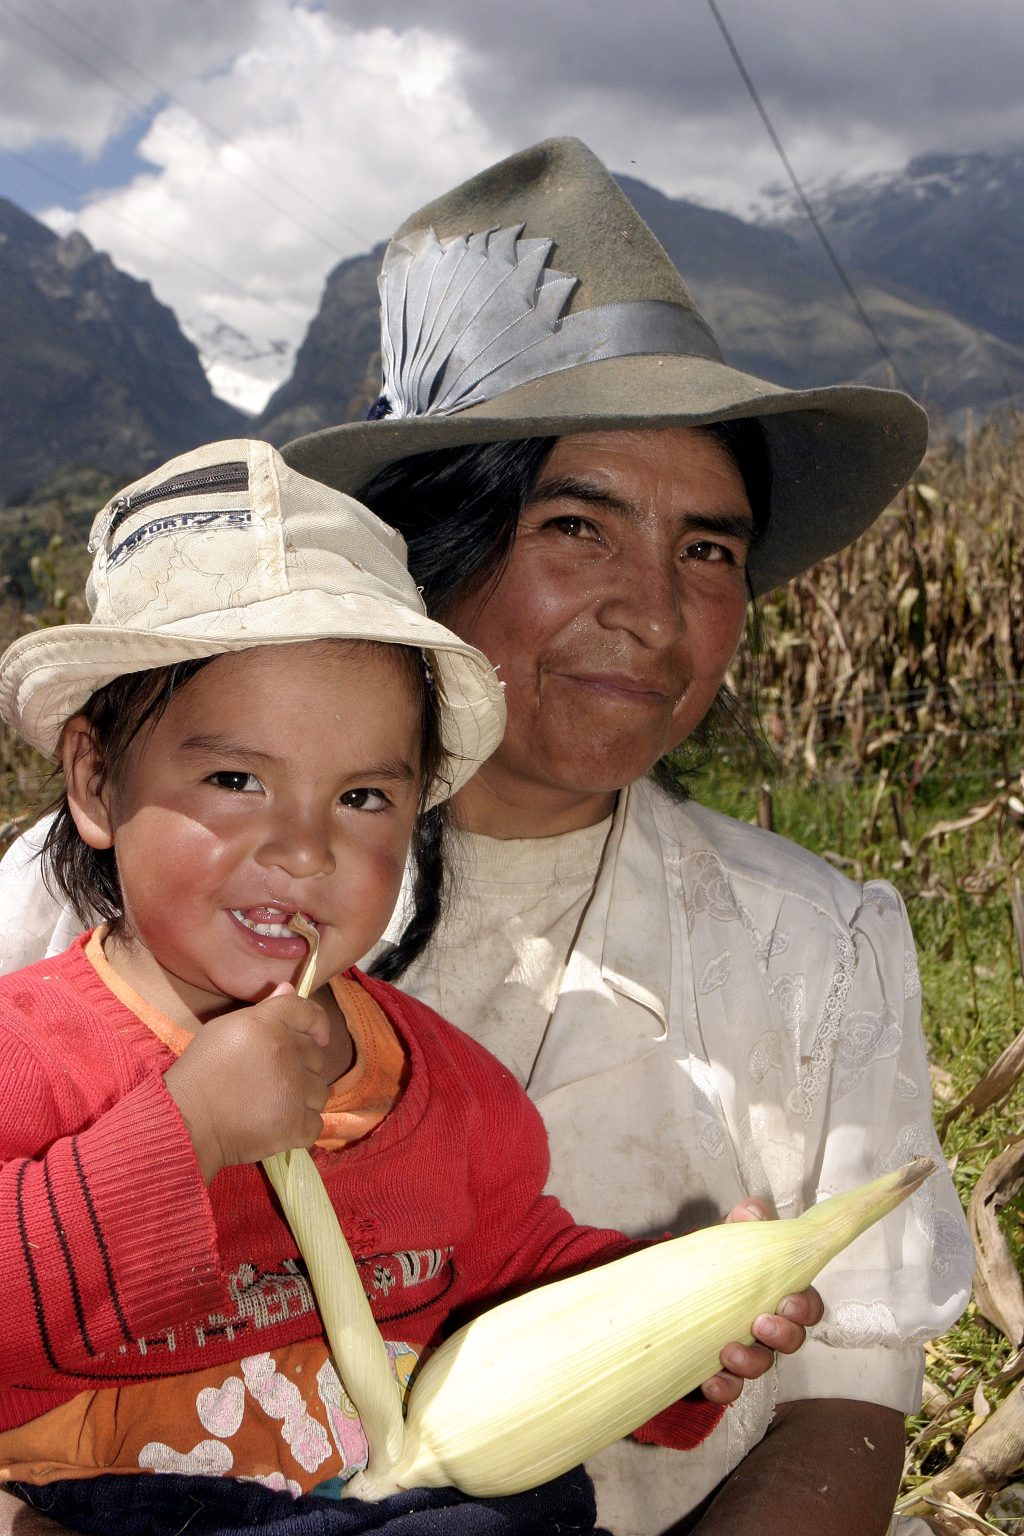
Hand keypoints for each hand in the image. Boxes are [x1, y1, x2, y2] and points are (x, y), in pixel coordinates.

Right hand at [165, 983, 330, 1182]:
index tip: (320, 1036)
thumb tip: (289, 987)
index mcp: (267, 1024)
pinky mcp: (295, 1124)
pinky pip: (315, 1123)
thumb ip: (264, 1011)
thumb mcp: (225, 1029)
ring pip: (318, 1090)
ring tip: (274, 1104)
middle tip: (272, 1078)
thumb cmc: (201, 1072)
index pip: (306, 1011)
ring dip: (302, 1097)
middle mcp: (285, 1052)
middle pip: (315, 1055)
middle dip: (301, 1065)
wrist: (186, 1119)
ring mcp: (293, 1090)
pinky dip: (301, 1126)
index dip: (318, 1022)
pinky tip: (278, 1125)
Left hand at [699, 1198, 823, 1404]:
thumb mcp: (731, 1237)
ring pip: (763, 1365)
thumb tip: (753, 1212)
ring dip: (751, 1362)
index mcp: (779, 1294)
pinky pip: (731, 1388)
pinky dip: (724, 1387)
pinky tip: (710, 1381)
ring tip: (729, 1351)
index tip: (787, 1302)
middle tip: (761, 1324)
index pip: (808, 1306)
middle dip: (783, 1335)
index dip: (804, 1309)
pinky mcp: (721, 1370)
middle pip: (793, 1340)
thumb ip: (745, 1221)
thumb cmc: (718, 1262)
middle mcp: (769, 1326)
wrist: (677, 1290)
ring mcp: (747, 1350)